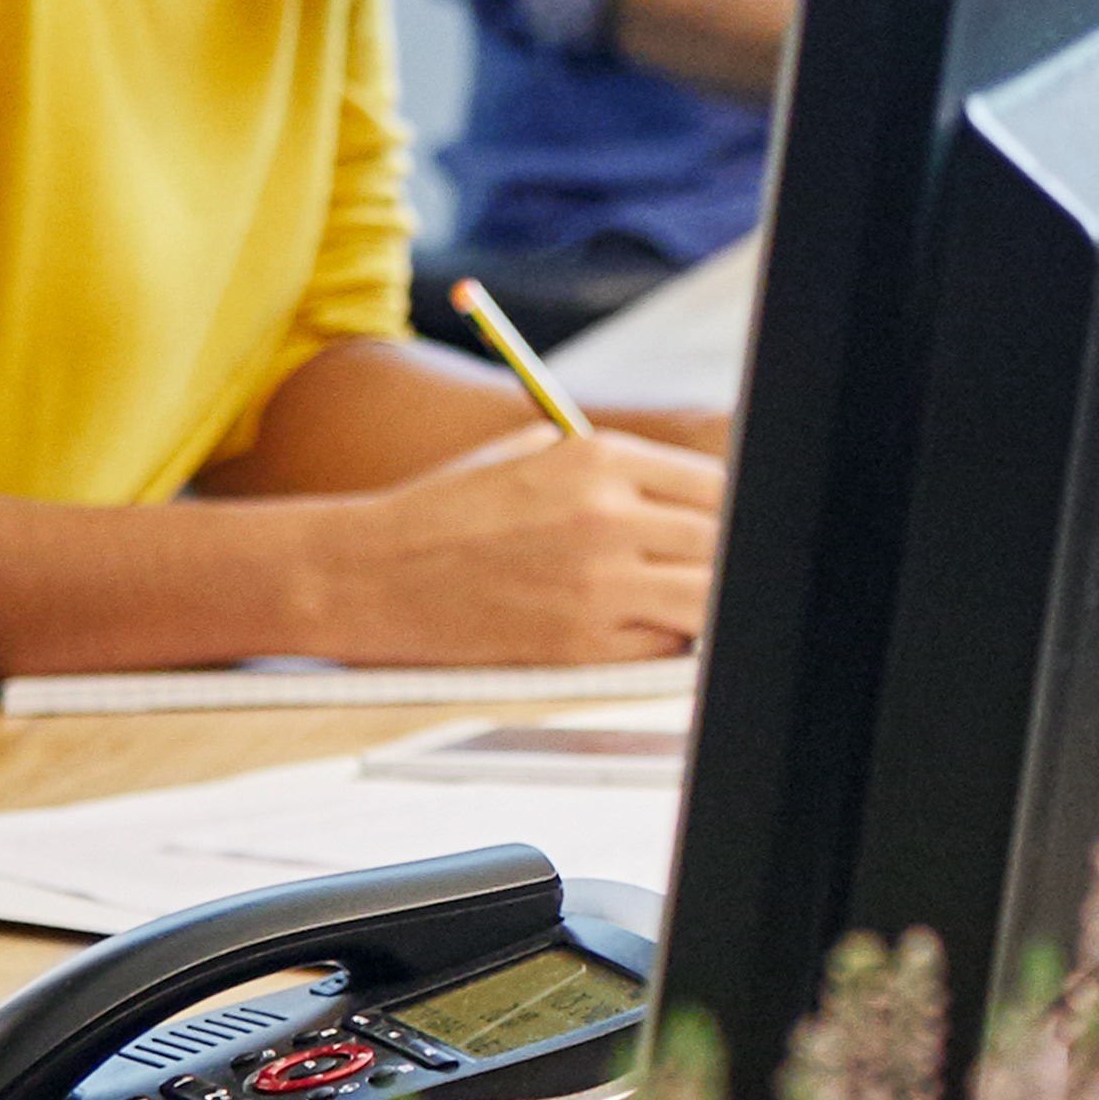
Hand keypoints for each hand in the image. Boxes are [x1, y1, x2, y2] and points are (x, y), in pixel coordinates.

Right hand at [301, 423, 727, 664]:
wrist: (365, 573)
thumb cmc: (452, 509)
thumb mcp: (536, 453)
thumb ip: (619, 469)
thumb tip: (706, 493)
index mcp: (599, 458)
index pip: (719, 484)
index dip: (732, 509)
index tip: (732, 525)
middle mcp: (606, 517)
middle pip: (724, 541)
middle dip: (726, 556)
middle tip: (716, 567)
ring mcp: (597, 586)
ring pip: (707, 598)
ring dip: (706, 601)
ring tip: (685, 597)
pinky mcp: (579, 646)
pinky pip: (664, 646)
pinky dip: (665, 639)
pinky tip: (637, 625)